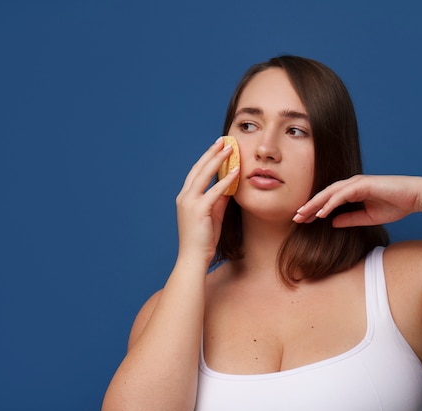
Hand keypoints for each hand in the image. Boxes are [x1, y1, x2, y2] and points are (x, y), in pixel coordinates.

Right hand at [175, 137, 239, 262]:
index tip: (218, 147)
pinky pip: (215, 191)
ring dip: (218, 159)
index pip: (197, 172)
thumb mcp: (213, 215)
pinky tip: (236, 171)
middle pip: (199, 168)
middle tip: (224, 140)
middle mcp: (185, 196)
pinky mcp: (199, 210)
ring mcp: (190, 202)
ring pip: (204, 175)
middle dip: (212, 153)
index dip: (207, 158)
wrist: (193, 258)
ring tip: (230, 148)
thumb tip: (229, 187)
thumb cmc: (203, 239)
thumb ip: (219, 200)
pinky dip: (226, 180)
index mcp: (186, 197)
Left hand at [293, 175, 421, 226]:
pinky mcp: (363, 184)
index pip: (328, 200)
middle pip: (324, 195)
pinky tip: (321, 213)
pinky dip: (330, 204)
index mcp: (353, 190)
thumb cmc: (396, 205)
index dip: (315, 210)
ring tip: (302, 215)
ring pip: (329, 193)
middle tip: (295, 218)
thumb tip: (332, 223)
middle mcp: (352, 184)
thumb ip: (350, 219)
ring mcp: (357, 183)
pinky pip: (342, 195)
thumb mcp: (368, 217)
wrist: (416, 197)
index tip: (303, 221)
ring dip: (315, 204)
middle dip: (309, 206)